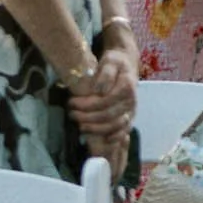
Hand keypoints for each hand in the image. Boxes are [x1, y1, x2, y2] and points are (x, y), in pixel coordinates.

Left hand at [67, 49, 136, 164]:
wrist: (126, 64)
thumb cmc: (115, 63)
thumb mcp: (110, 61)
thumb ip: (106, 74)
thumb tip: (99, 90)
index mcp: (127, 87)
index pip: (105, 101)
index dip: (87, 105)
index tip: (71, 102)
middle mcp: (131, 101)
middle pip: (108, 115)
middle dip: (87, 117)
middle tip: (72, 114)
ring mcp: (131, 110)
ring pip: (115, 126)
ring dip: (96, 129)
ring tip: (80, 126)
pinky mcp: (129, 117)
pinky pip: (124, 131)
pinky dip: (115, 137)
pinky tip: (105, 140)